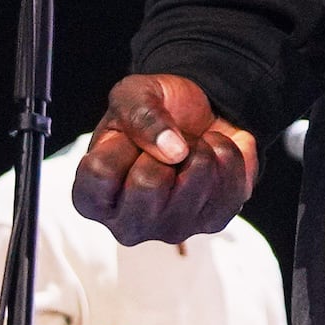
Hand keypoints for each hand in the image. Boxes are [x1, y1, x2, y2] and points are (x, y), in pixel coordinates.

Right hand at [75, 73, 258, 243]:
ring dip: (199, 147)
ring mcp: (172, 229)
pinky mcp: (213, 222)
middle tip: (164, 143)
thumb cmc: (152, 112)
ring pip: (196, 178)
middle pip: (148, 183)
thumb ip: (139, 114)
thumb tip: (172, 149)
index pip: (101, 172)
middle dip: (164, 146)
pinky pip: (231, 179)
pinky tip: (210, 156)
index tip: (128, 138)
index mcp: (93, 198)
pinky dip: (226, 152)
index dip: (120, 143)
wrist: (198, 114)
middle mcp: (128, 224)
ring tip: (188, 148)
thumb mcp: (132, 95)